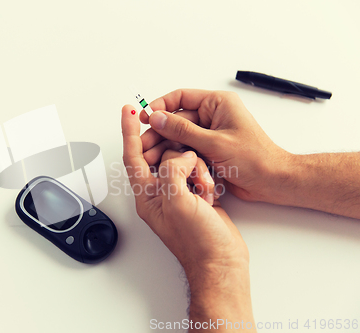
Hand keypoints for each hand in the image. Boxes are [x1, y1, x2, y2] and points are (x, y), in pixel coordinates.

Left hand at [121, 103, 248, 284]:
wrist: (222, 261)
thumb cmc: (198, 243)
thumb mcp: (178, 202)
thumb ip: (172, 171)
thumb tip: (181, 156)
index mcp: (147, 195)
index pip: (133, 155)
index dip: (129, 131)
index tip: (129, 110)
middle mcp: (160, 192)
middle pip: (162, 155)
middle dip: (178, 156)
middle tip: (190, 164)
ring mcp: (178, 194)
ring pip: (183, 162)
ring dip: (196, 169)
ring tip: (203, 189)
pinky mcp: (196, 195)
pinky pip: (198, 172)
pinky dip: (206, 178)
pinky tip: (210, 194)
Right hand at [141, 89, 290, 203]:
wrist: (271, 182)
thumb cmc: (255, 159)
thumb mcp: (215, 142)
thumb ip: (183, 130)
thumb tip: (158, 118)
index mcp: (217, 104)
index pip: (181, 98)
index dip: (160, 106)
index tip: (145, 117)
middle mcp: (212, 116)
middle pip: (176, 119)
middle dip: (159, 132)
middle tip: (143, 143)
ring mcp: (209, 134)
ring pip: (178, 137)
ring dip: (164, 146)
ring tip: (150, 157)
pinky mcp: (207, 150)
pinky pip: (185, 149)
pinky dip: (175, 156)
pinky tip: (163, 163)